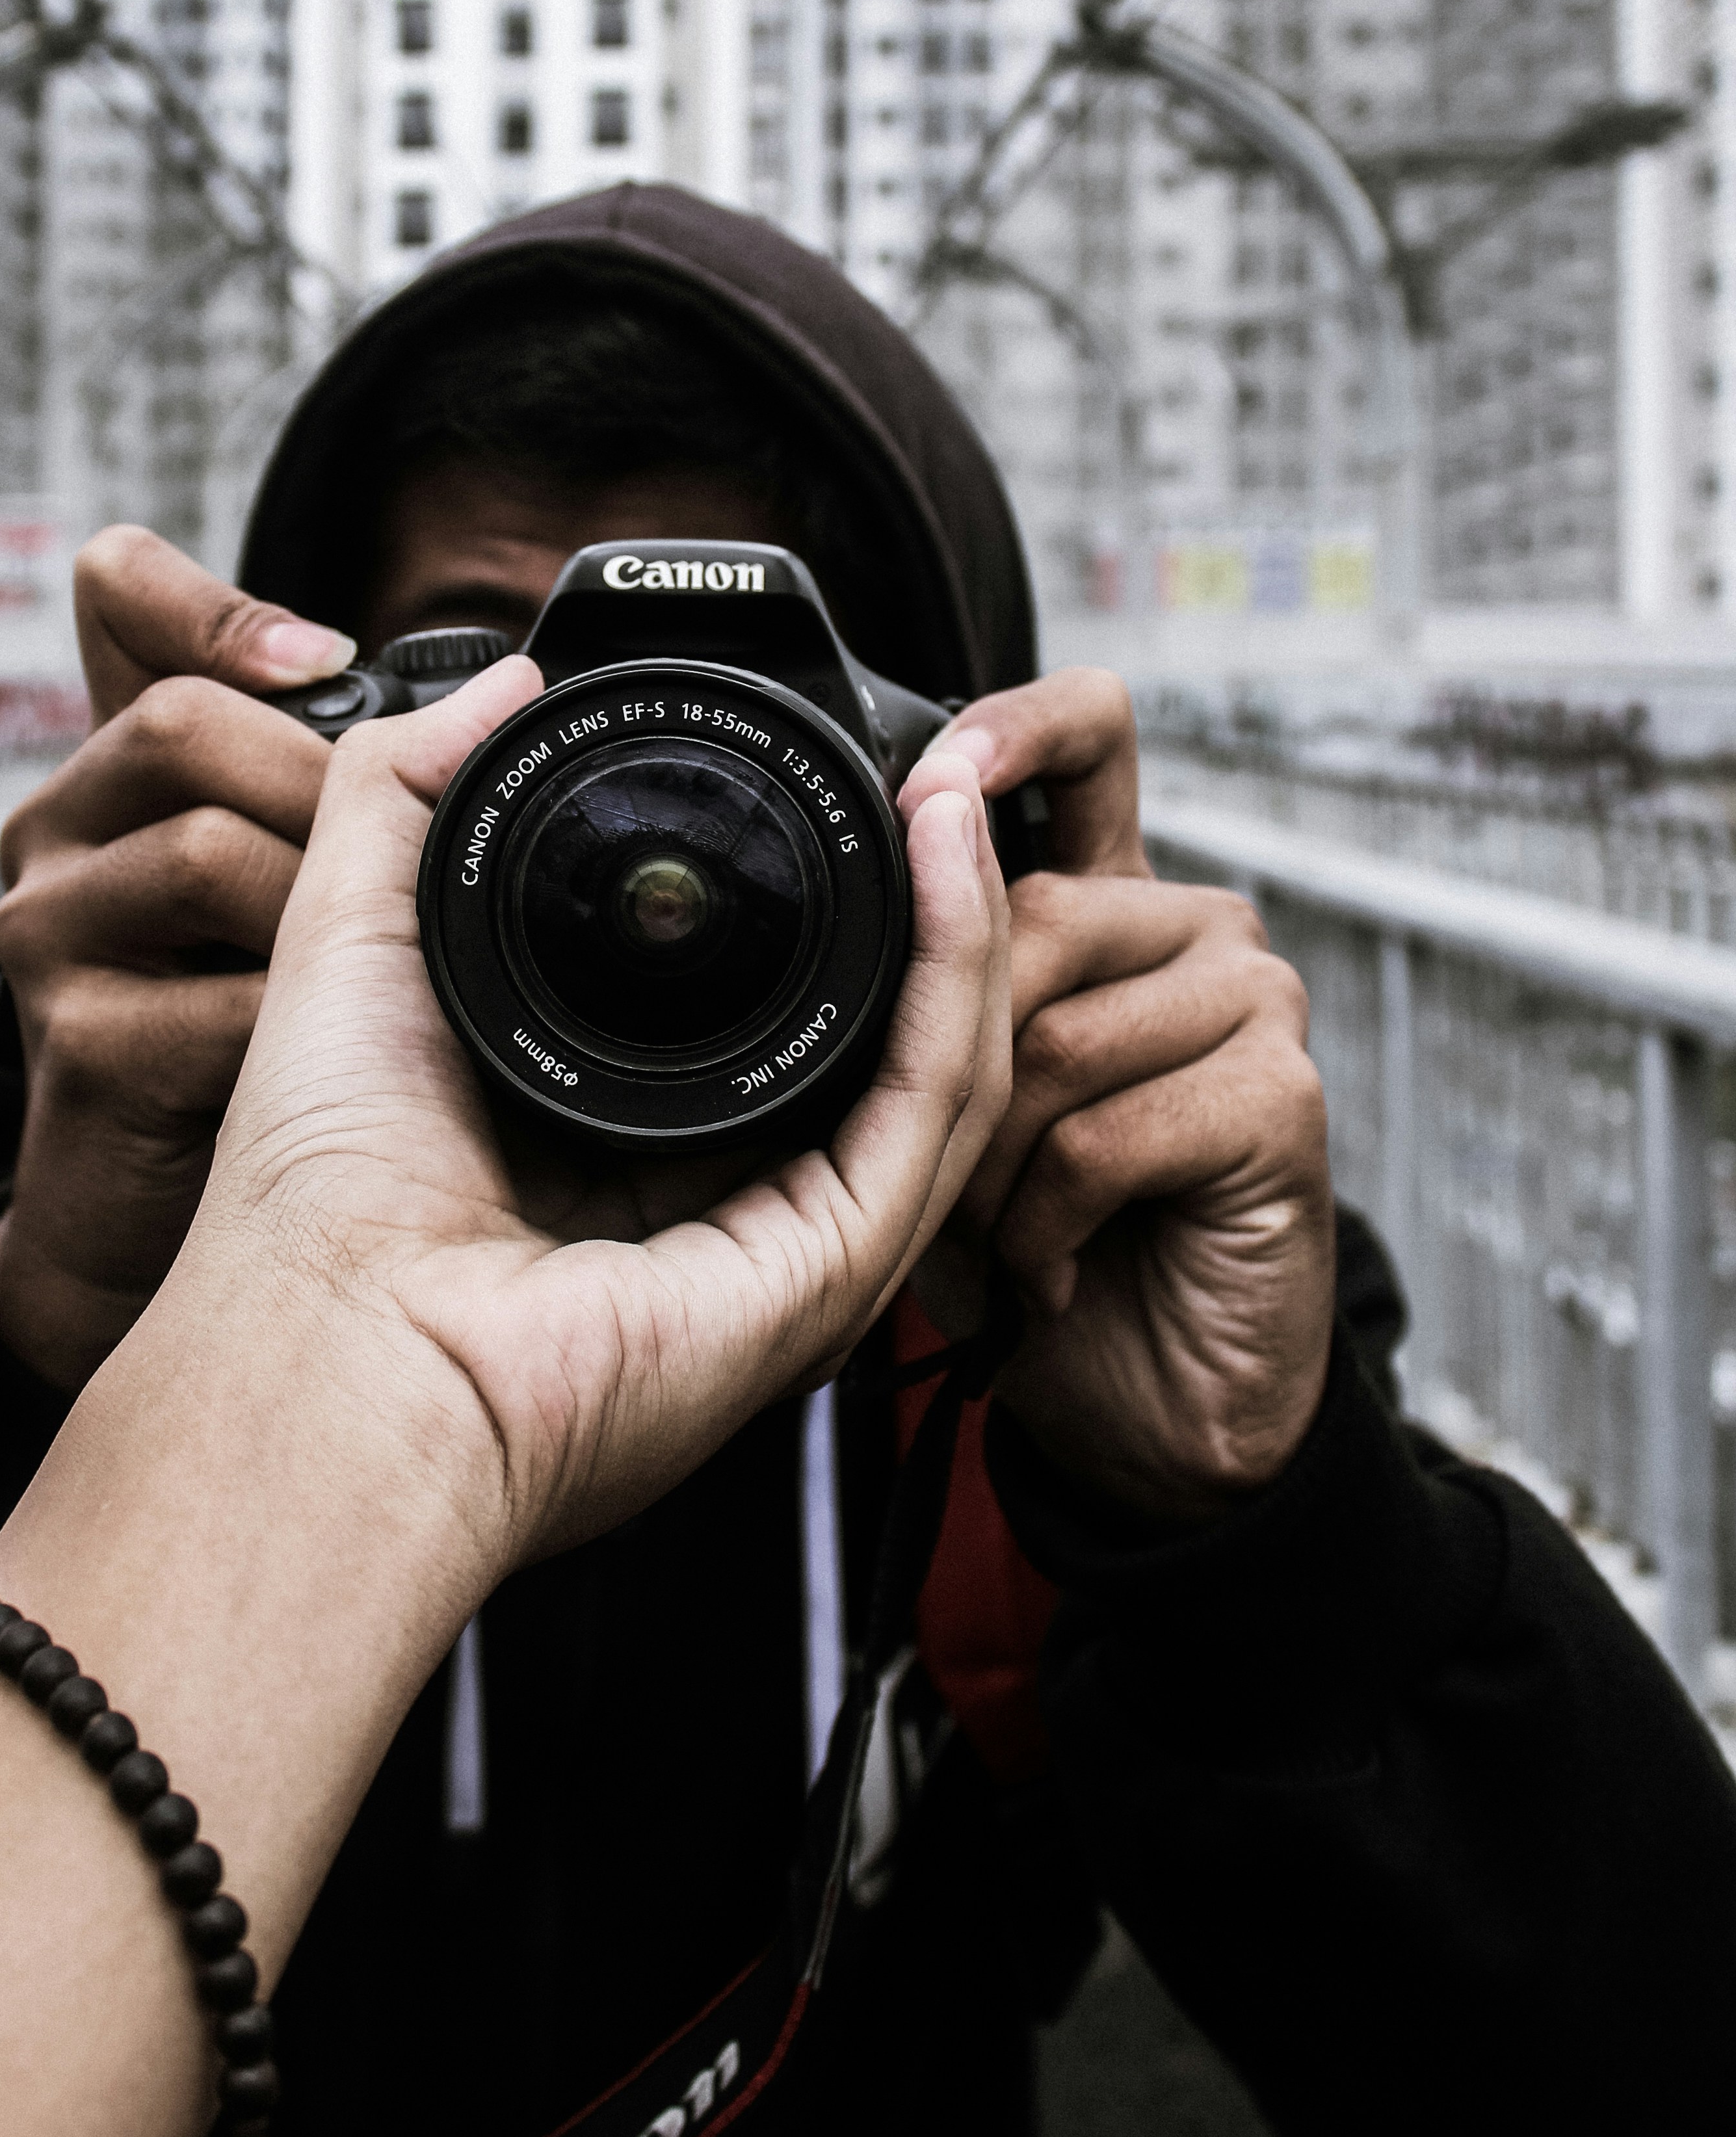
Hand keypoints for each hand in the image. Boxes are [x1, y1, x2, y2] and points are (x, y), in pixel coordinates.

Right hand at [0, 527, 353, 1388]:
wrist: (152, 1227)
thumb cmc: (251, 1029)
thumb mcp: (307, 883)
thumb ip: (368, 775)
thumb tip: (505, 689)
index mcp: (124, 762)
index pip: (117, 594)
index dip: (208, 598)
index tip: (319, 657)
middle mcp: (62, 827)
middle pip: (182, 720)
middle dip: (313, 789)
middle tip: (376, 876)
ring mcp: (52, 934)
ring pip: (207, 849)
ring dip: (315, 913)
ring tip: (354, 977)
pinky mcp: (76, 1045)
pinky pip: (226, 998)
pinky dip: (302, 1032)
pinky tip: (321, 1061)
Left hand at [145, 659, 1012, 1567]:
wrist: (319, 1339)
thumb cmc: (313, 1192)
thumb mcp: (357, 933)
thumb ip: (410, 787)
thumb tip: (507, 677)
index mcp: (635, 1137)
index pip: (781, 1003)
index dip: (831, 885)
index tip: (843, 772)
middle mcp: (730, 1196)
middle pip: (888, 1032)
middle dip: (934, 895)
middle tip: (938, 767)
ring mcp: (792, 1243)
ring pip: (944, 1059)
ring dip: (968, 912)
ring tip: (955, 788)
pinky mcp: (828, 1270)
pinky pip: (932, 1103)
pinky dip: (958, 972)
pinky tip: (946, 861)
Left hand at [906, 671, 1334, 1521]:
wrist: (1143, 1410)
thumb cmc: (1035, 1248)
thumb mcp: (941, 1103)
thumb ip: (920, 991)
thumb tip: (854, 887)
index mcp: (1110, 906)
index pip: (1089, 743)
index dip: (1015, 727)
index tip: (938, 762)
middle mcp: (1193, 929)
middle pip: (1026, 916)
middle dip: (951, 1064)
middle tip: (950, 1177)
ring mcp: (1252, 1003)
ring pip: (1052, 1036)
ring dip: (992, 1164)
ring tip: (1010, 1230)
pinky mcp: (1282, 1097)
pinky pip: (1102, 1130)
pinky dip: (1048, 1219)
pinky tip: (1059, 1265)